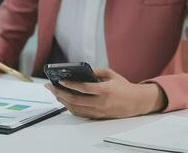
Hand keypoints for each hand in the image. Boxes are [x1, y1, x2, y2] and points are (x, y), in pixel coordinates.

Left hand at [45, 68, 166, 118]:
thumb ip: (95, 71)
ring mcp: (98, 111)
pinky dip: (69, 107)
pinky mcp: (97, 116)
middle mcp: (101, 102)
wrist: (136, 102)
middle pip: (75, 99)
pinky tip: (63, 100)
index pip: (83, 88)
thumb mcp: (111, 74)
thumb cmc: (123, 86)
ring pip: (75, 108)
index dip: (70, 84)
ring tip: (54, 92)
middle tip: (50, 86)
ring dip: (62, 100)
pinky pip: (79, 113)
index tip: (59, 80)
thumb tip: (80, 70)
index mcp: (105, 90)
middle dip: (59, 92)